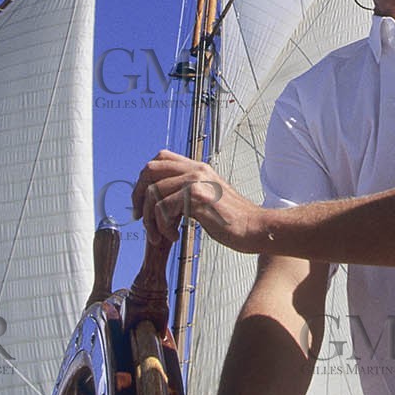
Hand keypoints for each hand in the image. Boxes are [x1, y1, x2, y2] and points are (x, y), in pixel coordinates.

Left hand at [132, 150, 261, 251]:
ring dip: (150, 219)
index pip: (160, 158)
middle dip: (138, 195)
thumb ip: (190, 190)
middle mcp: (196, 170)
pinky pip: (163, 208)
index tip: (143, 202)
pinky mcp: (198, 198)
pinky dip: (162, 227)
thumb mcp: (210, 196)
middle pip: (150, 170)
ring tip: (160, 235)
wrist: (256, 228)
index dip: (145, 178)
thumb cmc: (234, 220)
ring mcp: (197, 182)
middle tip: (140, 218)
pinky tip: (175, 237)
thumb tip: (165, 199)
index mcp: (198, 168)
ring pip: (153, 192)